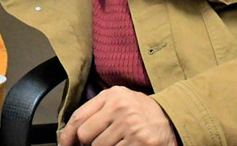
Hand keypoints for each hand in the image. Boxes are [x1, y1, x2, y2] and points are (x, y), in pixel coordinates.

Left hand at [58, 86, 176, 145]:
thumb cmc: (142, 112)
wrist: (171, 120)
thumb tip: (72, 133)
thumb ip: (97, 111)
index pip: (79, 117)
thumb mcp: (119, 101)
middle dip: (89, 144)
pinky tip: (126, 145)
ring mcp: (130, 126)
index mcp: (112, 95)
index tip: (65, 145)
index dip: (68, 135)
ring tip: (118, 142)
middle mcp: (120, 108)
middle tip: (101, 142)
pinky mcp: (139, 142)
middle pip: (86, 136)